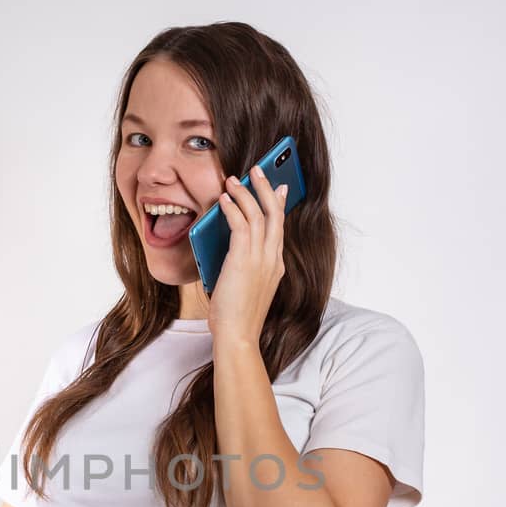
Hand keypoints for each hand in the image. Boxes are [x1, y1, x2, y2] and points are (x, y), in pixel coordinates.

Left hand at [207, 164, 288, 343]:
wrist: (239, 336)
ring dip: (246, 192)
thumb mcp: (244, 286)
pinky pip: (241, 225)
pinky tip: (224, 199)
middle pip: (275, 213)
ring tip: (234, 179)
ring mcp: (261, 259)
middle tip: (258, 170)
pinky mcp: (244, 260)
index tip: (280, 188)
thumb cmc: (237, 318)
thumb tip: (229, 248)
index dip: (280, 205)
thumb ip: (242, 265)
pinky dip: (233, 208)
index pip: (280, 228)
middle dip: (267, 188)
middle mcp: (273, 259)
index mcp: (276, 266)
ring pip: (258, 214)